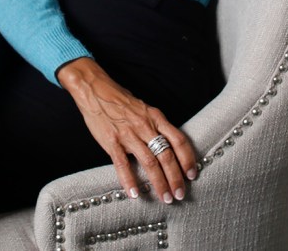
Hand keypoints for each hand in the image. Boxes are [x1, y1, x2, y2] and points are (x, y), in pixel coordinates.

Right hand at [57, 58, 198, 203]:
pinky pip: (122, 164)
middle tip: (179, 194)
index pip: (178, 140)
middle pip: (166, 155)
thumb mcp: (145, 109)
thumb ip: (156, 126)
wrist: (95, 90)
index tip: (191, 174)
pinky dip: (129, 181)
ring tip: (165, 197)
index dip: (187, 159)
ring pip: (149, 162)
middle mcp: (145, 126)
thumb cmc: (121, 100)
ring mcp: (128, 134)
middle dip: (176, 178)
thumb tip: (169, 146)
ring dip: (159, 183)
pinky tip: (135, 194)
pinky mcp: (111, 141)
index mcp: (155, 117)